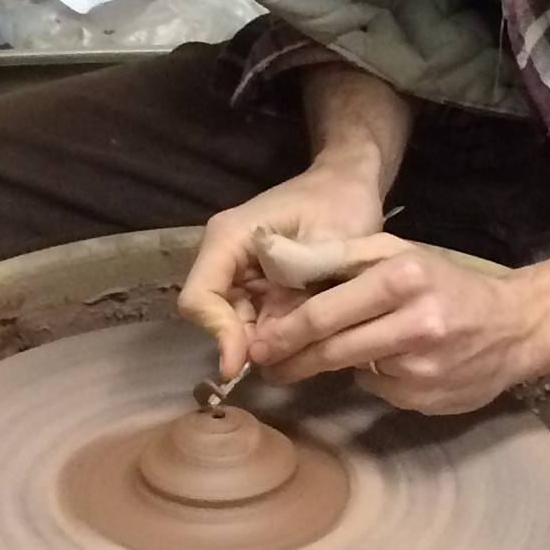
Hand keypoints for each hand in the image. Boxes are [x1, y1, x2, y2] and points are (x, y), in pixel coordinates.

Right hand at [181, 139, 399, 377]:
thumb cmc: (340, 202)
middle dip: (244, 345)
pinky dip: (275, 337)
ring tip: (300, 354)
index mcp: (229, 237)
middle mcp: (225, 256)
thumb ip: (299, 295)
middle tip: (283, 364)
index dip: (219, 334)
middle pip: (214, 316)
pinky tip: (302, 343)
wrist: (350, 184)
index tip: (243, 366)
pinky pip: (256, 321)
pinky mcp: (256, 286)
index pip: (200, 297)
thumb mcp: (327, 246)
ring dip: (262, 344)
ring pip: (236, 325)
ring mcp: (239, 272)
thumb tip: (272, 346)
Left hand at [215, 229, 549, 416]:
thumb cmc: (451, 284)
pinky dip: (374, 378)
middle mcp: (413, 323)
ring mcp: (421, 367)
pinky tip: (391, 364)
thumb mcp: (405, 253)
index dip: (285, 332)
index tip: (259, 343)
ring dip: (329, 367)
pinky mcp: (426, 397)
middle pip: (331, 348)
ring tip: (314, 360)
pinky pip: (379, 389)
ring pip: (352, 371)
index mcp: (403, 278)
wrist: (517, 326)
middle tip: (267, 364)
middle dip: (291, 359)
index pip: (325, 312)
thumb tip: (290, 270)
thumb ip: (351, 257)